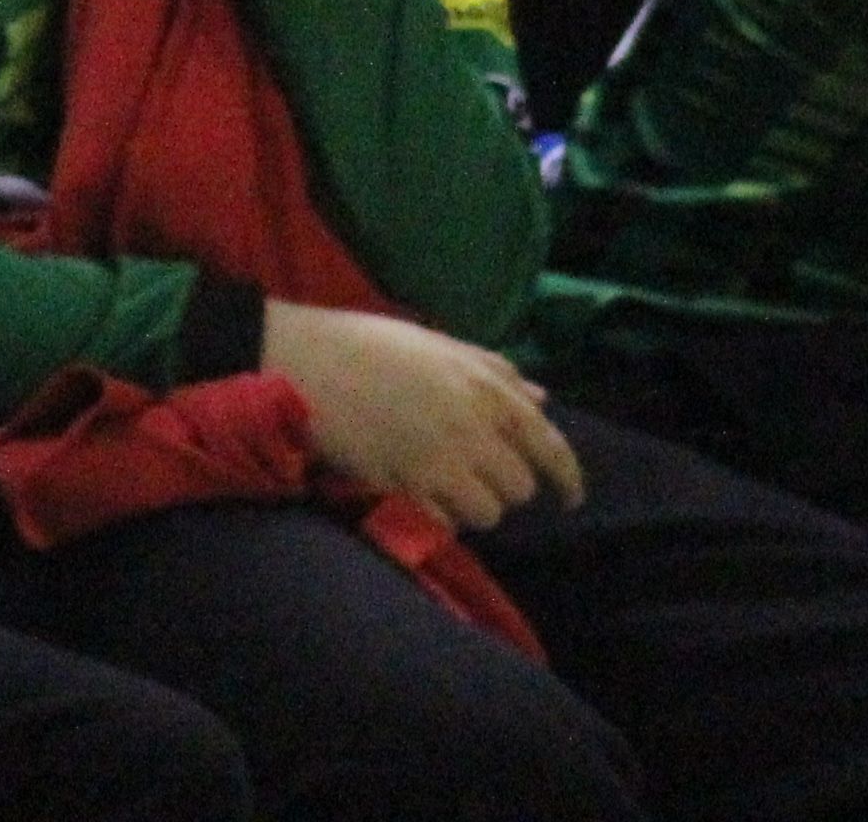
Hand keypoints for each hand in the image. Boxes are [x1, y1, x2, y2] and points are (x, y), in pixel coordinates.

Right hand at [263, 300, 584, 529]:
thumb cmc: (363, 343)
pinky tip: (412, 496)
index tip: (570, 498)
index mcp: (484, 388)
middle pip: (518, 488)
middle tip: (468, 474)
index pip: (550, 446)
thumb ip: (492, 369)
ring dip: (467, 506)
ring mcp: (439, 460)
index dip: (568, 478)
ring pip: (486, 512)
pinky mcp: (405, 486)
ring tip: (436, 486)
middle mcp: (472, 427)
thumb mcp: (435, 343)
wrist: (297, 359)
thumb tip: (542, 399)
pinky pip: (443, 524)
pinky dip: (434, 517)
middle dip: (499, 486)